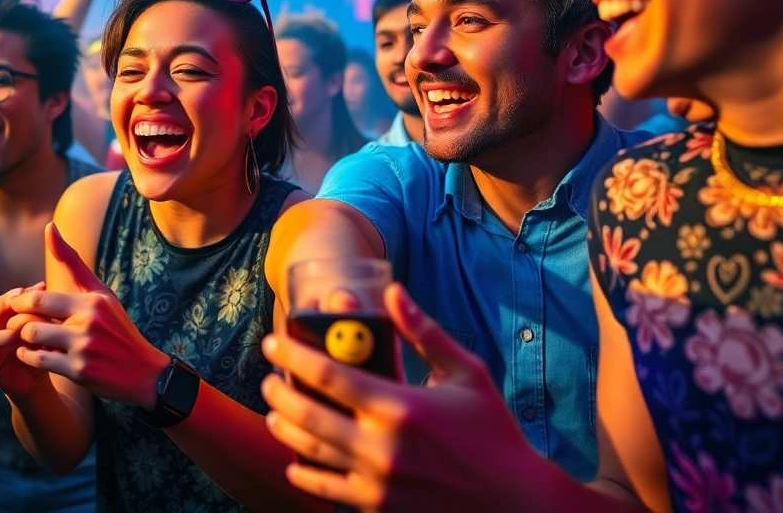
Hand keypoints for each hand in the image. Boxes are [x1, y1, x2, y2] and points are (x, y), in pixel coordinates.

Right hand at [0, 282, 48, 397]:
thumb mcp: (49, 330)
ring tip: (22, 314)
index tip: (42, 287)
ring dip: (5, 316)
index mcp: (9, 314)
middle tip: (25, 295)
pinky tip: (14, 336)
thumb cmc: (46, 351)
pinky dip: (0, 338)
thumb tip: (47, 288)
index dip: (25, 290)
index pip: (11, 296)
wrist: (40, 382)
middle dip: (11, 298)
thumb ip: (46, 312)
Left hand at [6, 224, 168, 408]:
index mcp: (92, 301)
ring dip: (22, 341)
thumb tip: (49, 226)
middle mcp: (88, 322)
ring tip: (25, 340)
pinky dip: (29, 358)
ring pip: (32, 339)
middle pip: (31, 317)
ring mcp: (84, 348)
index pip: (39, 297)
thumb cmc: (117, 329)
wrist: (144, 373)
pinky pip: (39, 361)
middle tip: (13, 324)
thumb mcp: (100, 294)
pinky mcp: (79, 372)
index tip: (17, 306)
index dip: (20, 302)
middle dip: (16, 321)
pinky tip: (33, 355)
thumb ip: (72, 263)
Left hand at [260, 284, 548, 511]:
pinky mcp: (377, 506)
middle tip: (268, 380)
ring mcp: (377, 480)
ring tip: (275, 414)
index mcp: (401, 407)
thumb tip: (393, 290)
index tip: (273, 341)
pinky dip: (305, 474)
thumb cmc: (492, 432)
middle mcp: (382, 445)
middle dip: (280, 392)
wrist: (514, 501)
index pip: (329, 375)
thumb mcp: (465, 374)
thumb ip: (423, 332)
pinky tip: (296, 463)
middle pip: (308, 413)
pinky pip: (327, 489)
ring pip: (310, 451)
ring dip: (286, 428)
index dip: (294, 354)